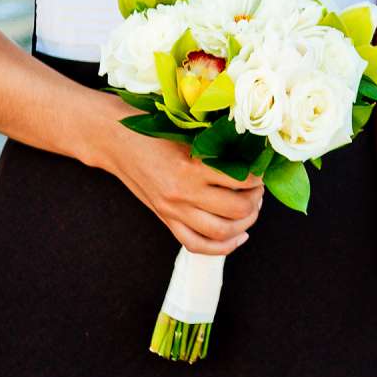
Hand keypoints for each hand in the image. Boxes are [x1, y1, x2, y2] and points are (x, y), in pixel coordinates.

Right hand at [102, 122, 263, 253]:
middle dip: (255, 201)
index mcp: (190, 167)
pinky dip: (222, 246)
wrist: (116, 141)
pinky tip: (239, 236)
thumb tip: (252, 156)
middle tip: (258, 190)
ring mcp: (172, 210)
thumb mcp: (188, 134)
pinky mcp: (165, 219)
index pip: (240, 181)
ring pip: (221, 232)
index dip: (258, 178)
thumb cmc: (154, 130)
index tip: (261, 171)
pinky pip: (197, 245)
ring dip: (245, 223)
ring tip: (251, 209)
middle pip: (235, 210)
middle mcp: (182, 193)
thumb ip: (216, 149)